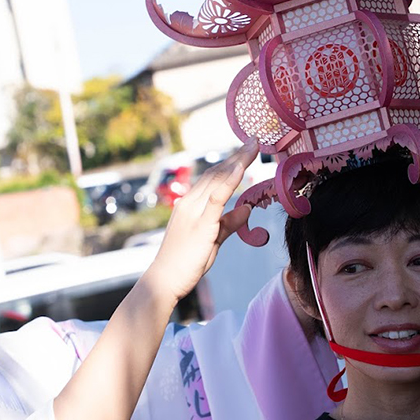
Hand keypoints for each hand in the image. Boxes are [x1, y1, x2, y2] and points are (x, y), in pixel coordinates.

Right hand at [144, 140, 258, 302]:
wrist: (165, 279)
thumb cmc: (186, 262)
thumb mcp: (213, 239)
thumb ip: (229, 223)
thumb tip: (246, 210)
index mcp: (191, 205)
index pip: (214, 178)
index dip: (231, 162)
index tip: (246, 149)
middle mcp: (190, 202)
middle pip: (217, 173)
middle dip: (237, 155)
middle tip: (254, 140)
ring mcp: (194, 211)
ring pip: (217, 180)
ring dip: (236, 161)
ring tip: (252, 147)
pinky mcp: (200, 224)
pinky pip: (216, 198)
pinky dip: (229, 181)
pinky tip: (240, 168)